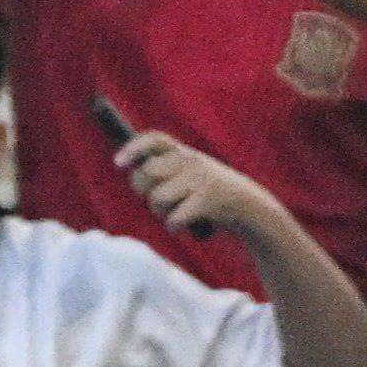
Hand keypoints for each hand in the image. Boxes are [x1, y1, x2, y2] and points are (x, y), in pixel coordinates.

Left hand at [116, 126, 289, 247]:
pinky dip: (174, 227)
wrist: (249, 207)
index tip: (117, 163)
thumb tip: (133, 173)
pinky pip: (173, 219)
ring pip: (156, 199)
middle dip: (143, 192)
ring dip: (161, 213)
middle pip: (145, 173)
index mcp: (184, 153)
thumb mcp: (191, 173)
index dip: (133, 149)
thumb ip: (166, 170)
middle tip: (158, 200)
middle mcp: (191, 160)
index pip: (154, 140)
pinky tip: (184, 225)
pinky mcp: (207, 199)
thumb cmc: (210, 194)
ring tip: (177, 212)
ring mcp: (200, 179)